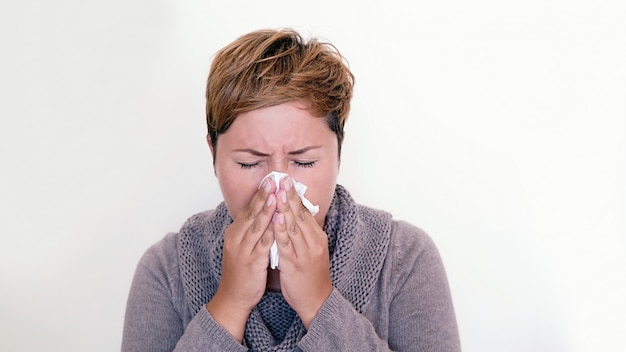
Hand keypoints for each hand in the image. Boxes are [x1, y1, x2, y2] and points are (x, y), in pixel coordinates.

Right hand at [206, 177, 276, 340]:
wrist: (233, 297)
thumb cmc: (241, 271)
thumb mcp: (243, 246)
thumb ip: (252, 230)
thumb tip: (264, 213)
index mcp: (234, 233)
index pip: (248, 209)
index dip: (259, 194)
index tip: (269, 180)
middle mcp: (236, 238)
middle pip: (251, 213)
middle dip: (263, 196)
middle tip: (272, 180)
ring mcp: (243, 250)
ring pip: (256, 226)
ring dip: (266, 210)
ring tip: (275, 196)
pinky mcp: (251, 262)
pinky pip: (263, 244)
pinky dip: (271, 232)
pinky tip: (279, 223)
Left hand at [273, 176, 332, 328]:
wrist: (317, 300)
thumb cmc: (311, 275)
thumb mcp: (311, 250)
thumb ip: (304, 233)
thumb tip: (294, 215)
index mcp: (317, 237)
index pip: (305, 211)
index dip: (295, 196)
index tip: (287, 181)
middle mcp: (313, 242)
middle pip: (300, 215)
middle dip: (290, 196)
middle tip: (283, 179)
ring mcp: (305, 252)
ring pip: (294, 227)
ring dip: (285, 209)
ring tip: (278, 193)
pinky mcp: (295, 264)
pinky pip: (287, 244)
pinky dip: (281, 230)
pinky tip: (277, 219)